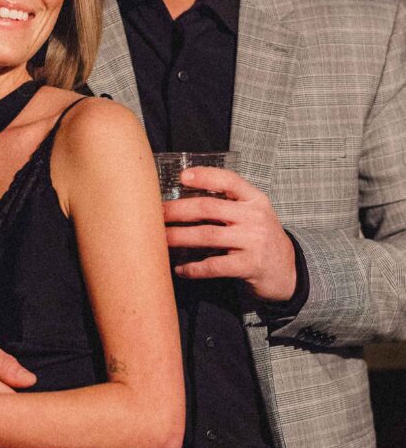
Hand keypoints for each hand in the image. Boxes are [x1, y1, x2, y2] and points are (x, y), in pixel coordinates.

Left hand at [163, 166, 296, 301]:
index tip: (182, 176)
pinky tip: (179, 269)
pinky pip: (214, 265)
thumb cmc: (261, 239)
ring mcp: (253, 242)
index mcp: (255, 200)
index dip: (205, 176)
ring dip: (179, 237)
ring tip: (160, 239)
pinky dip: (193, 268)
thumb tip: (184, 201)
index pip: (229, 181)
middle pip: (210, 207)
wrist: (289, 271)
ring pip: (207, 235)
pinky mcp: (249, 266)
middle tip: (157, 213)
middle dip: (179, 209)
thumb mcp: (253, 215)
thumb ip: (228, 205)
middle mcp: (255, 217)